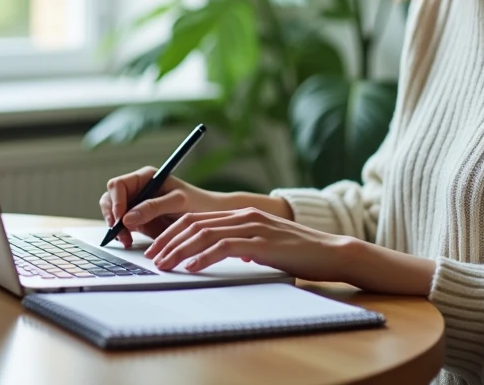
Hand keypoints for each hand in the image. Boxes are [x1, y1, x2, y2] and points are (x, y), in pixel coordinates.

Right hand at [99, 167, 225, 248]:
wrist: (208, 218)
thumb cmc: (197, 202)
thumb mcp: (177, 201)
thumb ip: (153, 207)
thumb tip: (127, 218)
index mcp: (145, 177)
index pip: (118, 185)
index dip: (115, 200)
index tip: (121, 218)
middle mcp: (137, 189)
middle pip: (110, 199)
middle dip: (112, 217)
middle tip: (120, 234)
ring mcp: (136, 205)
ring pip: (114, 214)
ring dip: (116, 228)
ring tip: (127, 240)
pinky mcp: (139, 220)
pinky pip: (122, 226)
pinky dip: (122, 234)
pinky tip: (129, 241)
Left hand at [144, 207, 353, 281]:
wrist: (331, 252)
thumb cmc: (299, 253)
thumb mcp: (264, 245)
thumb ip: (244, 244)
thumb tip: (226, 253)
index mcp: (242, 215)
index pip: (197, 219)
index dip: (173, 233)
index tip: (157, 249)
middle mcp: (244, 216)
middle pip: (194, 224)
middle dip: (169, 241)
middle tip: (152, 258)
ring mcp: (252, 227)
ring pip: (205, 234)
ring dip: (180, 250)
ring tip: (164, 265)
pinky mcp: (261, 242)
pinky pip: (225, 247)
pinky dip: (204, 257)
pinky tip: (192, 268)